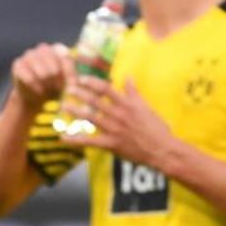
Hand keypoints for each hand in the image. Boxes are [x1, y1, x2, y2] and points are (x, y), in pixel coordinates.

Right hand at [10, 43, 74, 111]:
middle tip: (58, 88)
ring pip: (41, 71)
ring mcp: (29, 55)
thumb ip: (72, 79)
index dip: (70, 73)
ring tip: (49, 90)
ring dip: (46, 83)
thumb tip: (76, 83)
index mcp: (58, 49)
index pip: (66, 58)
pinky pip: (28, 77)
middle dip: (57, 78)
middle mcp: (43, 48)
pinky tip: (39, 92)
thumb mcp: (66, 82)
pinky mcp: (18, 64)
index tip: (72, 86)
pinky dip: (35, 86)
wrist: (35, 94)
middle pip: (53, 63)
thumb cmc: (56, 86)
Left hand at [60, 76, 176, 169]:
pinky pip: (90, 142)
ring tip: (64, 105)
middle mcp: (119, 115)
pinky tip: (63, 137)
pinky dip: (75, 140)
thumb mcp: (146, 107)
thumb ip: (134, 92)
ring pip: (91, 118)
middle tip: (68, 89)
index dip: (93, 83)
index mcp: (128, 104)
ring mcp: (114, 130)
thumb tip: (128, 76)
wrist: (162, 149)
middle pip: (96, 102)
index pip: (107, 89)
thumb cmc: (156, 128)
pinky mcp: (111, 144)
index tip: (82, 78)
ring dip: (76, 111)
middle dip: (80, 94)